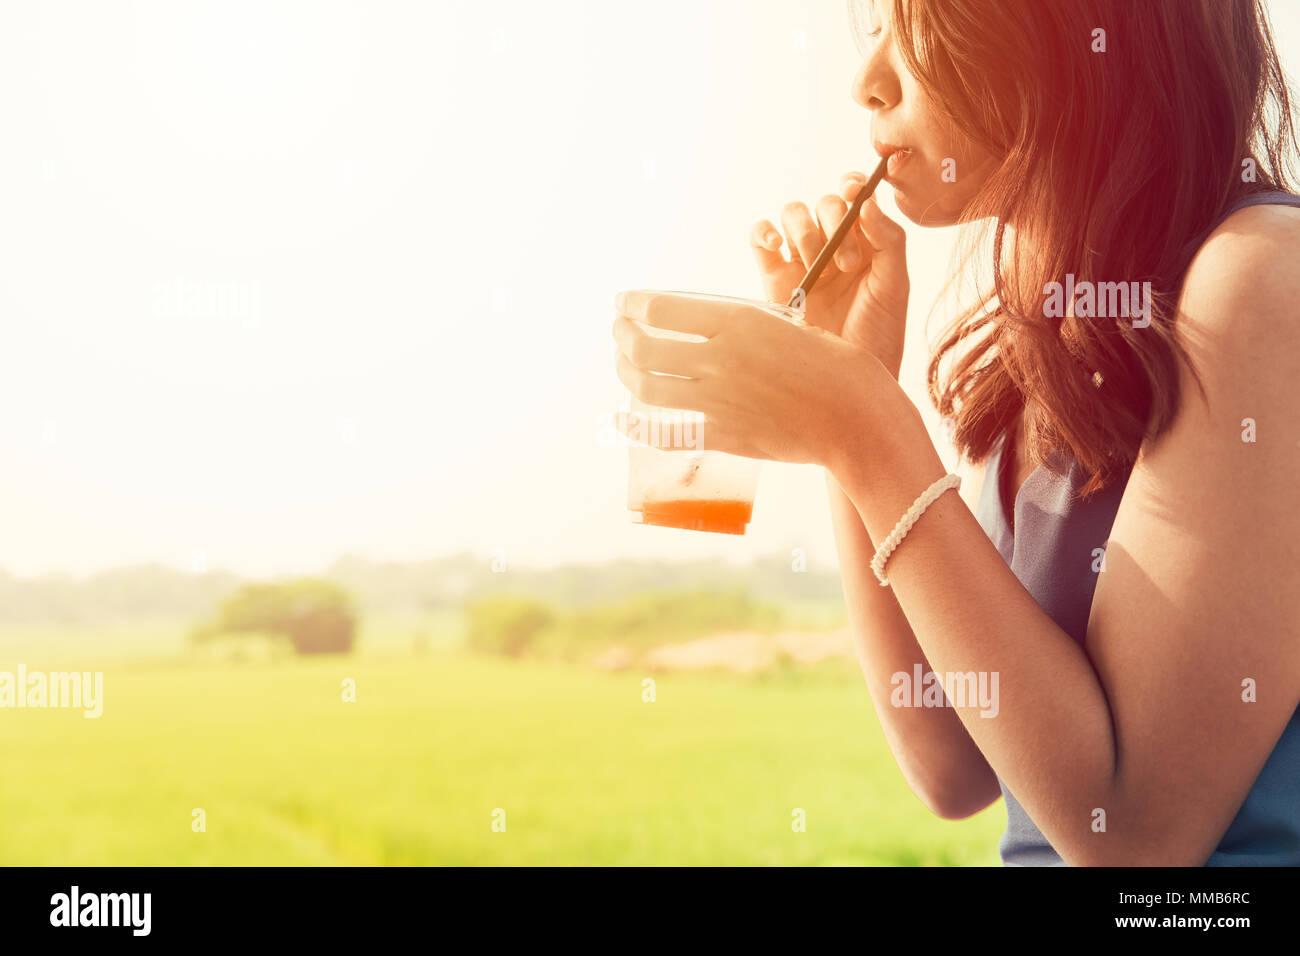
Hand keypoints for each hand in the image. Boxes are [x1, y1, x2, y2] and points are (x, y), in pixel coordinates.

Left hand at [612, 290, 909, 470]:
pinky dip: (637, 428)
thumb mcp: (787, 324)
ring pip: (646, 387)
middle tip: (619, 330)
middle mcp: (720, 358)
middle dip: (622, 335)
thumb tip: (704, 327)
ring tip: (623, 363)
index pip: (662, 307)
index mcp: (738, 321)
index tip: (625, 302)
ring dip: (625, 373)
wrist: (856, 417)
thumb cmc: (833, 366)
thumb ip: (742, 327)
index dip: (634, 304)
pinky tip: (621, 420)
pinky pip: (667, 433)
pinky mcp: (723, 435)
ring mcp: (718, 400)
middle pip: (644, 346)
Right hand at [751, 173, 909, 377]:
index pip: (854, 197)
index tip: (854, 191)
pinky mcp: (772, 279)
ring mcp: (801, 262)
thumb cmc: (878, 338)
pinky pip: (759, 239)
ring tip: (816, 264)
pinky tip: (776, 246)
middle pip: (822, 205)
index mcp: (865, 243)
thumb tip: (865, 202)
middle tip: (849, 264)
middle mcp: (832, 248)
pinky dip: (763, 231)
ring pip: (791, 215)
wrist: (846, 381)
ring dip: (803, 228)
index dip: (852, 185)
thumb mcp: (896, 287)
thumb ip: (890, 240)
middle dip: (834, 222)